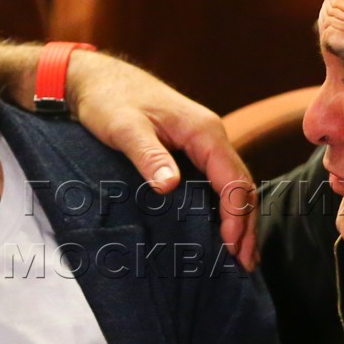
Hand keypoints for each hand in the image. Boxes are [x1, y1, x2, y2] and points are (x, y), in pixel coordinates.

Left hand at [66, 49, 258, 268]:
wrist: (97, 80)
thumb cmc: (110, 101)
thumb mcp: (124, 128)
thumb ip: (148, 156)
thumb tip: (170, 186)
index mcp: (203, 130)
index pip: (232, 177)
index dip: (236, 214)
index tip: (231, 245)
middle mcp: (211, 135)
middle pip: (242, 184)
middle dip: (246, 224)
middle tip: (244, 264)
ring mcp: (203, 143)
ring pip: (233, 184)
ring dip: (240, 219)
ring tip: (241, 256)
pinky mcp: (192, 149)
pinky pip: (218, 181)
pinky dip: (226, 207)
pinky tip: (223, 230)